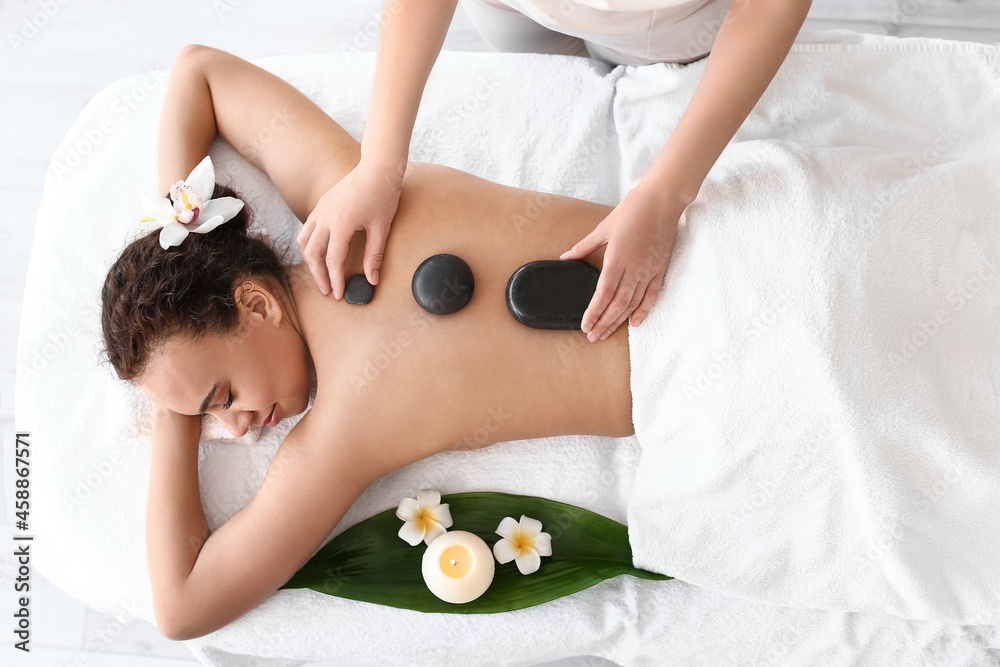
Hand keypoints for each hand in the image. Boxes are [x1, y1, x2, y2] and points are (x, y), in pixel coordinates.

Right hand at [297, 156, 404, 297]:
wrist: (377, 168)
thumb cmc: (382, 195)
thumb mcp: (381, 228)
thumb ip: (374, 256)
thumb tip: (372, 280)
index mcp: (341, 224)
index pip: (333, 260)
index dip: (335, 280)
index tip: (338, 294)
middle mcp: (325, 217)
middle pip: (312, 253)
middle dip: (318, 275)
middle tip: (327, 290)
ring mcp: (320, 209)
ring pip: (304, 241)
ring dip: (310, 260)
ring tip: (320, 274)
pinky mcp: (321, 204)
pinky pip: (307, 228)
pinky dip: (309, 244)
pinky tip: (319, 253)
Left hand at [559, 184, 685, 340]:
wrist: (662, 200)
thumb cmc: (632, 210)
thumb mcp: (603, 228)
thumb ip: (584, 247)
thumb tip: (565, 257)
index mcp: (617, 259)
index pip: (603, 294)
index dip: (594, 312)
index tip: (585, 325)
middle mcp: (634, 269)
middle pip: (617, 304)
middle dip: (603, 322)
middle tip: (593, 336)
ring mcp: (649, 270)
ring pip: (633, 303)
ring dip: (619, 321)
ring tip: (607, 333)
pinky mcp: (660, 269)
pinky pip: (652, 295)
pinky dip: (644, 310)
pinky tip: (635, 323)